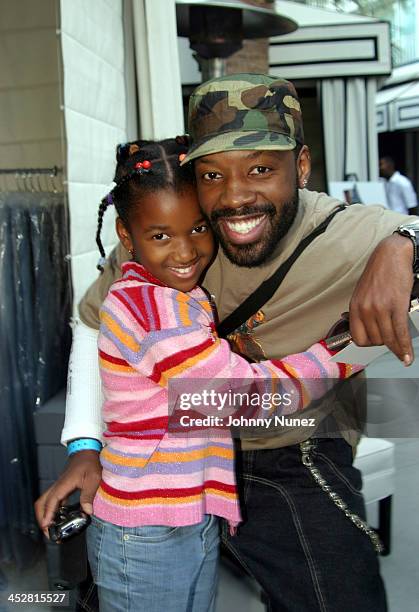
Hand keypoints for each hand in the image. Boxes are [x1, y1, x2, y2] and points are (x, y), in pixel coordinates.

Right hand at [34, 450, 101, 537]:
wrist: (86, 451)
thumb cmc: (90, 462)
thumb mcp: (93, 478)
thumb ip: (88, 495)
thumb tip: (87, 512)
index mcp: (64, 484)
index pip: (52, 501)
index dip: (48, 514)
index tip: (46, 526)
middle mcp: (58, 486)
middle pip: (41, 502)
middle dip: (41, 517)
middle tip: (48, 531)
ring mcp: (59, 486)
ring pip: (45, 501)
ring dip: (45, 514)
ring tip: (52, 528)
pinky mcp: (62, 487)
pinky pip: (53, 500)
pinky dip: (53, 510)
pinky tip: (60, 518)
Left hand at [349, 234, 413, 364]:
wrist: (391, 255)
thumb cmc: (379, 273)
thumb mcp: (362, 292)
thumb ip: (362, 311)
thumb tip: (365, 329)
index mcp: (355, 306)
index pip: (358, 337)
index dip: (368, 344)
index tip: (376, 345)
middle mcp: (366, 309)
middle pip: (375, 340)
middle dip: (384, 344)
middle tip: (392, 341)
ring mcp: (381, 308)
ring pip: (388, 339)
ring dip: (397, 349)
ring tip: (402, 355)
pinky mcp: (397, 305)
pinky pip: (400, 332)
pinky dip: (405, 347)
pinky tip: (407, 356)